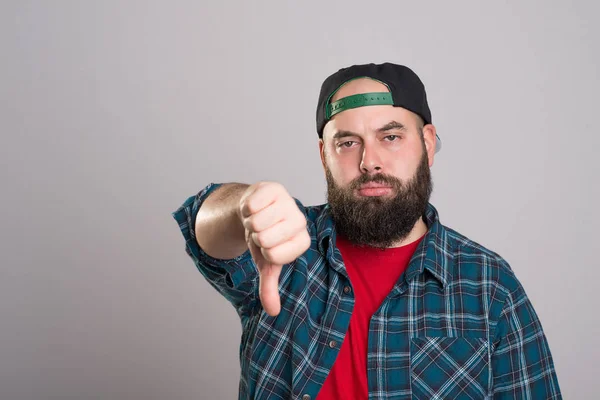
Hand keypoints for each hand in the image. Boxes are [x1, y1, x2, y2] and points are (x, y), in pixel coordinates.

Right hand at [238, 182, 310, 315]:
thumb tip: (273, 312)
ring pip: (257, 221)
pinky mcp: (275, 188)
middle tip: (261, 231)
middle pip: (264, 238)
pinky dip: (246, 208)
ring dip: (250, 222)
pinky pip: (251, 204)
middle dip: (255, 236)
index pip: (274, 255)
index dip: (263, 252)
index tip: (268, 246)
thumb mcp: (266, 263)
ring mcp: (289, 202)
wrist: (255, 211)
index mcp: (302, 242)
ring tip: (258, 219)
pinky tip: (254, 207)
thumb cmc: (264, 238)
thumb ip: (270, 287)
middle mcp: (300, 221)